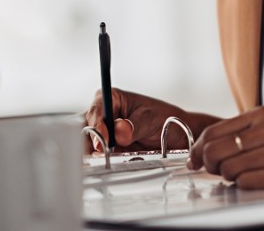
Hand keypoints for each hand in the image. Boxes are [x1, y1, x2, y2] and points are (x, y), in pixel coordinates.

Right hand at [83, 88, 205, 153]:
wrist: (176, 135)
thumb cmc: (164, 119)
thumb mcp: (150, 119)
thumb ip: (134, 126)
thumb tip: (120, 130)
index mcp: (112, 98)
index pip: (96, 110)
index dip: (96, 124)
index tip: (102, 138)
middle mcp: (104, 115)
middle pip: (86, 127)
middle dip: (90, 140)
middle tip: (99, 152)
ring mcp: (105, 133)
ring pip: (90, 144)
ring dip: (95, 153)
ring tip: (105, 159)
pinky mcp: (109, 149)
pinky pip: (100, 157)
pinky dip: (103, 162)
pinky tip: (109, 164)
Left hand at [187, 107, 263, 188]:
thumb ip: (236, 129)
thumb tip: (201, 148)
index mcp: (260, 116)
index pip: (214, 131)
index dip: (197, 148)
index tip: (193, 158)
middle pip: (217, 151)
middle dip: (208, 163)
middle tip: (213, 168)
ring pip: (229, 170)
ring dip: (227, 175)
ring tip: (237, 172)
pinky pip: (247, 183)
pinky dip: (243, 183)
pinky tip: (250, 178)